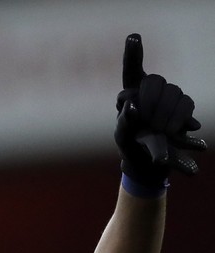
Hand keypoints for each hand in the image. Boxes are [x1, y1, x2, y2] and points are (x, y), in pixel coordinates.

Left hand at [114, 33, 206, 186]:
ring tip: (159, 131)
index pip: (132, 69)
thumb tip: (133, 105)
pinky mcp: (184, 107)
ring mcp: (170, 96)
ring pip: (173, 91)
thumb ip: (124, 121)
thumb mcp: (122, 136)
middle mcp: (150, 89)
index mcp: (130, 92)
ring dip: (165, 112)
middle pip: (153, 81)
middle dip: (150, 100)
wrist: (150, 161)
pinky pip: (186, 104)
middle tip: (145, 121)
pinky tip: (183, 130)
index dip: (133, 53)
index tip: (133, 36)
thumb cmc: (131, 143)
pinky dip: (181, 118)